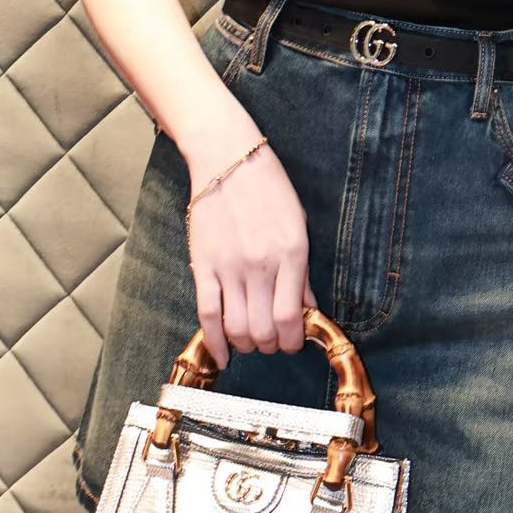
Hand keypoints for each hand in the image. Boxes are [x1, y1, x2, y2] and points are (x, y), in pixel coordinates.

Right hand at [187, 141, 318, 368]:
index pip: (292, 318)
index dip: (293, 341)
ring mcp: (230, 267)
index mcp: (292, 253)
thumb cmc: (269, 187)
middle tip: (272, 341)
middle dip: (270, 345)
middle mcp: (261, 265)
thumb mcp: (298, 224)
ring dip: (246, 344)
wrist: (227, 157)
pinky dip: (216, 341)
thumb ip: (302, 271)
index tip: (293, 342)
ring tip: (251, 340)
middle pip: (264, 329)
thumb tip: (308, 309)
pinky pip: (207, 314)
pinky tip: (223, 354)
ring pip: (237, 328)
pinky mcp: (204, 265)